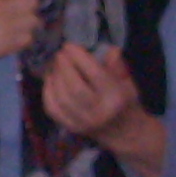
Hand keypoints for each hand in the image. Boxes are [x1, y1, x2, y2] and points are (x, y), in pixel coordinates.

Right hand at [0, 0, 42, 98]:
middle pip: (32, 0)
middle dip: (28, 2)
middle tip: (20, 7)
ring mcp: (6, 28)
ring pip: (34, 19)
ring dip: (28, 20)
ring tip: (18, 23)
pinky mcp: (8, 46)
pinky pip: (29, 37)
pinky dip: (24, 36)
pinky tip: (13, 36)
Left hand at [41, 44, 166, 176]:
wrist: (123, 131)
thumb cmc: (125, 101)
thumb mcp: (128, 80)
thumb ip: (116, 64)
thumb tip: (107, 49)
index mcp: (116, 98)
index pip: (94, 74)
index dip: (79, 57)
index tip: (69, 45)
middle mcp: (98, 112)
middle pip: (74, 87)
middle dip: (63, 66)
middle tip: (60, 54)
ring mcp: (82, 123)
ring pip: (61, 98)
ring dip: (54, 77)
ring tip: (55, 64)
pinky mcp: (71, 127)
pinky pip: (52, 108)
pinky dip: (47, 91)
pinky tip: (50, 79)